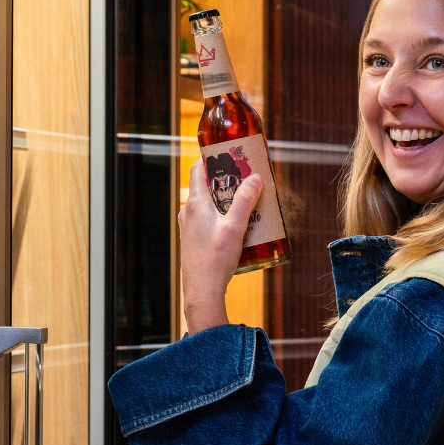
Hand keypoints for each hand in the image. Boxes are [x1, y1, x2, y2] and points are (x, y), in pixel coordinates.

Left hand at [178, 159, 263, 332]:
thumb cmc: (215, 260)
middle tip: (246, 178)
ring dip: (226, 199)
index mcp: (196, 204)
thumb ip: (245, 201)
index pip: (198, 169)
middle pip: (206, 185)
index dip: (212, 158)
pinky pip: (208, 219)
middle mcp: (189, 212)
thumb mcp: (235, 227)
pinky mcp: (194, 239)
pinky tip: (239, 224)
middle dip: (226, 180)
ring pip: (208, 203)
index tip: (229, 154)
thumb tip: (255, 178)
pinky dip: (222, 214)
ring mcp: (189, 226)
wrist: (202, 291)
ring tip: (247, 201)